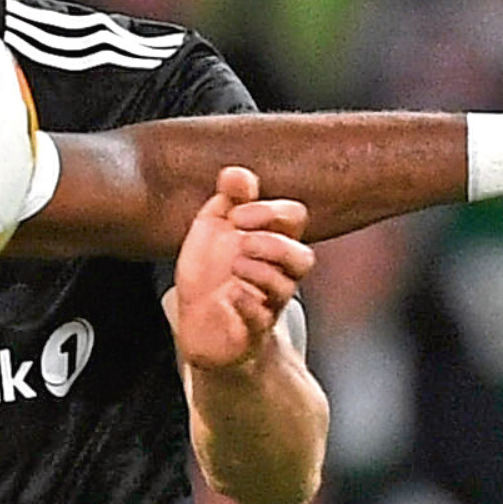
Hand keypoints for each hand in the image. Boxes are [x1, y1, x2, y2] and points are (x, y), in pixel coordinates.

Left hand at [170, 188, 312, 370]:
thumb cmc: (212, 274)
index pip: (294, 218)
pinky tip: (229, 295)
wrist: (198, 326)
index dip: (271, 211)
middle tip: (242, 240)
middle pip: (303, 257)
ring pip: (285, 289)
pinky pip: (260, 321)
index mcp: (270, 242)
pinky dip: (247, 305)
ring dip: (261, 271)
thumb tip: (236, 172)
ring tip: (235, 265)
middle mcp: (275, 274)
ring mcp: (264, 304)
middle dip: (275, 244)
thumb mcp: (213, 229)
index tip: (235, 215)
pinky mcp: (248, 331)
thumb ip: (228, 199)